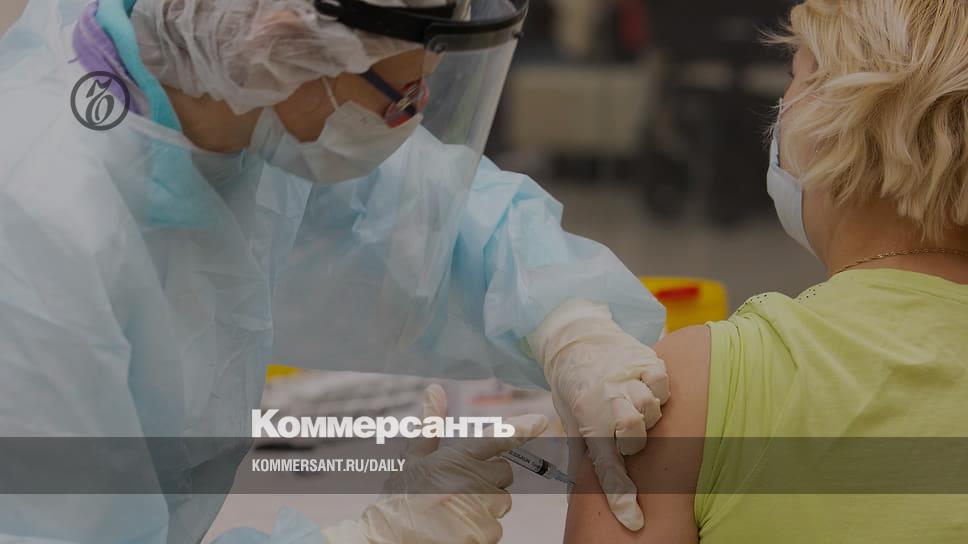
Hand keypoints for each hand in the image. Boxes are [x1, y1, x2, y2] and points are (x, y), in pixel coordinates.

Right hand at [322, 385, 548, 543]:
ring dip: (485, 505)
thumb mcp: (414, 456)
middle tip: (462, 487)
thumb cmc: (403, 495)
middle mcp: (472, 482)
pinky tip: (456, 528)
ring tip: (454, 510)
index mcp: (458, 458)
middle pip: (505, 474)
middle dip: (491, 478)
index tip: (540, 422)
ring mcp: (479, 511)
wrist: (388, 537)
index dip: (521, 429)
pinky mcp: (482, 535)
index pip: (497, 439)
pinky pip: (495, 527)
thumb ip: (431, 423)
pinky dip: (480, 528)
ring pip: (501, 502)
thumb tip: (435, 388)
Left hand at [527, 299, 669, 530]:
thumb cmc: (574, 388)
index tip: (634, 520)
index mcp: (587, 421)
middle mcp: (606, 400)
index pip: (606, 467)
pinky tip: (646, 386)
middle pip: (633, 434)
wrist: (574, 341)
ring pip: (650, 408)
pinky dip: (659, 388)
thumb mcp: (572, 421)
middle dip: (633, 440)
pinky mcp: (643, 360)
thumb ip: (588, 452)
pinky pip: (661, 382)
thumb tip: (588, 492)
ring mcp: (626, 378)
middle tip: (624, 430)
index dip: (620, 497)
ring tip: (633, 403)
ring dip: (646, 413)